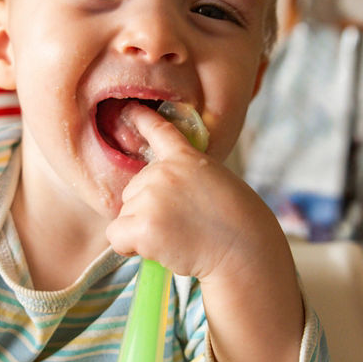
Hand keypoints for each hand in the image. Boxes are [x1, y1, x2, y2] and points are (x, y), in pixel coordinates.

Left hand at [104, 103, 291, 283]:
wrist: (246, 251)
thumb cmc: (239, 225)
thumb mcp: (217, 183)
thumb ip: (188, 178)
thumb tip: (158, 196)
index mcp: (187, 158)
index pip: (160, 131)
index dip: (143, 119)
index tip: (130, 110)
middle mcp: (164, 171)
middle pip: (133, 190)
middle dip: (148, 210)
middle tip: (182, 226)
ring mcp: (151, 196)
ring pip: (125, 215)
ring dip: (143, 230)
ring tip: (179, 238)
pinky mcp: (142, 225)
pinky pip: (117, 236)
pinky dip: (130, 248)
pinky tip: (159, 249)